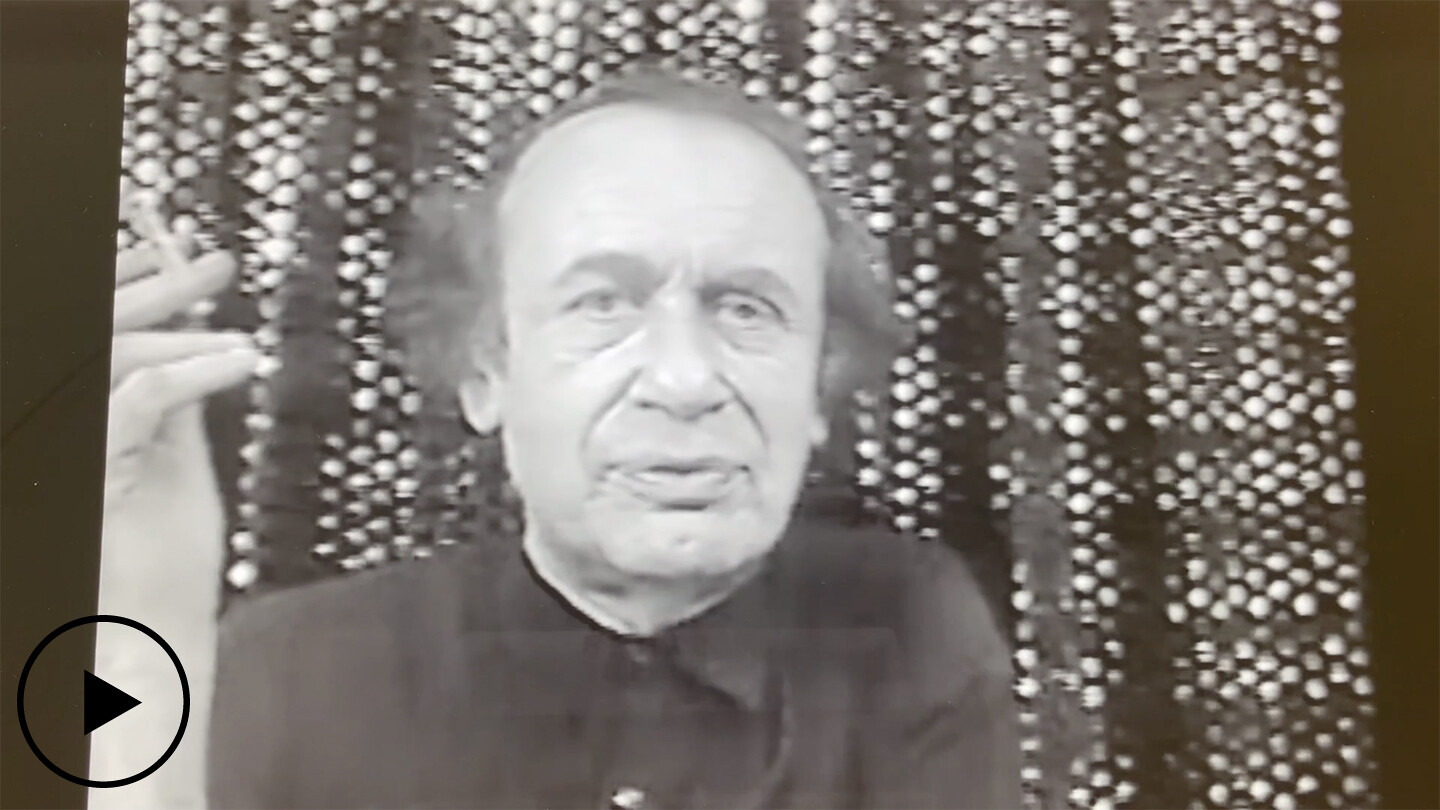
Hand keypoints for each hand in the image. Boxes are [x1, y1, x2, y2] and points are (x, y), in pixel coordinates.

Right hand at [99, 237, 258, 624]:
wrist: (150, 634)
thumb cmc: (163, 562)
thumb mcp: (175, 464)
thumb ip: (176, 406)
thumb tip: (200, 343)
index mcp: (75, 423)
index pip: (92, 335)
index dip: (124, 279)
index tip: (167, 238)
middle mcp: (57, 429)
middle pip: (95, 331)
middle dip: (155, 280)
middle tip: (220, 258)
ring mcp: (67, 451)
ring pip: (112, 354)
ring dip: (185, 331)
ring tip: (240, 326)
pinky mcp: (91, 468)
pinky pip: (142, 398)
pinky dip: (196, 372)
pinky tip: (242, 361)